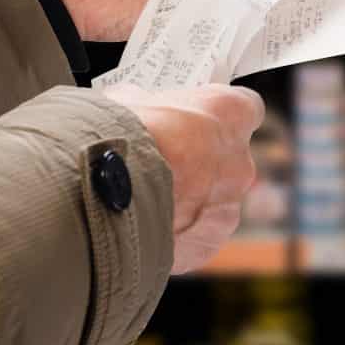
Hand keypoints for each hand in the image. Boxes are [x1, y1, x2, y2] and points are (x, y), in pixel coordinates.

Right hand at [103, 82, 264, 273]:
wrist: (100, 196)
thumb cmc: (119, 139)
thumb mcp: (129, 101)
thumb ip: (150, 104)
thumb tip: (136, 106)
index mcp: (229, 114)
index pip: (243, 108)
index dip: (217, 116)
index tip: (198, 121)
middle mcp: (239, 161)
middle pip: (229, 160)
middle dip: (199, 162)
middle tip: (164, 163)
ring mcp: (227, 207)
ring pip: (213, 202)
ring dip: (187, 200)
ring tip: (147, 199)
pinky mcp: (207, 243)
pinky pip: (195, 236)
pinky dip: (175, 233)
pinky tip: (145, 225)